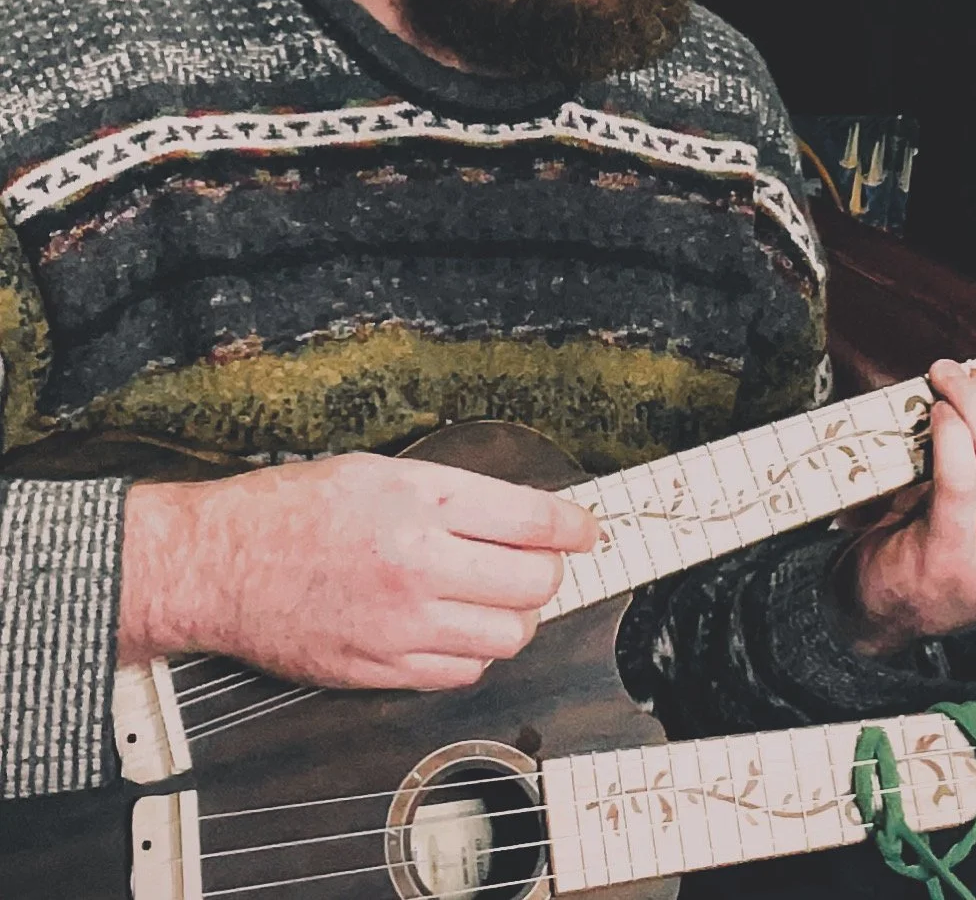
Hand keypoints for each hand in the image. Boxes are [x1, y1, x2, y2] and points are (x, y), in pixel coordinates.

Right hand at [118, 453, 598, 689]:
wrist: (220, 564)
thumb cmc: (292, 509)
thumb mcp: (380, 472)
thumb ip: (456, 494)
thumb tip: (524, 515)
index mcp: (420, 504)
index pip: (533, 520)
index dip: (575, 526)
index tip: (586, 529)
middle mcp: (418, 565)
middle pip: (534, 583)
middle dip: (548, 571)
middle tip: (535, 561)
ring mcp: (402, 625)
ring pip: (509, 635)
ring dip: (516, 615)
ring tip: (493, 596)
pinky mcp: (382, 669)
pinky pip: (464, 671)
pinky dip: (475, 650)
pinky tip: (454, 626)